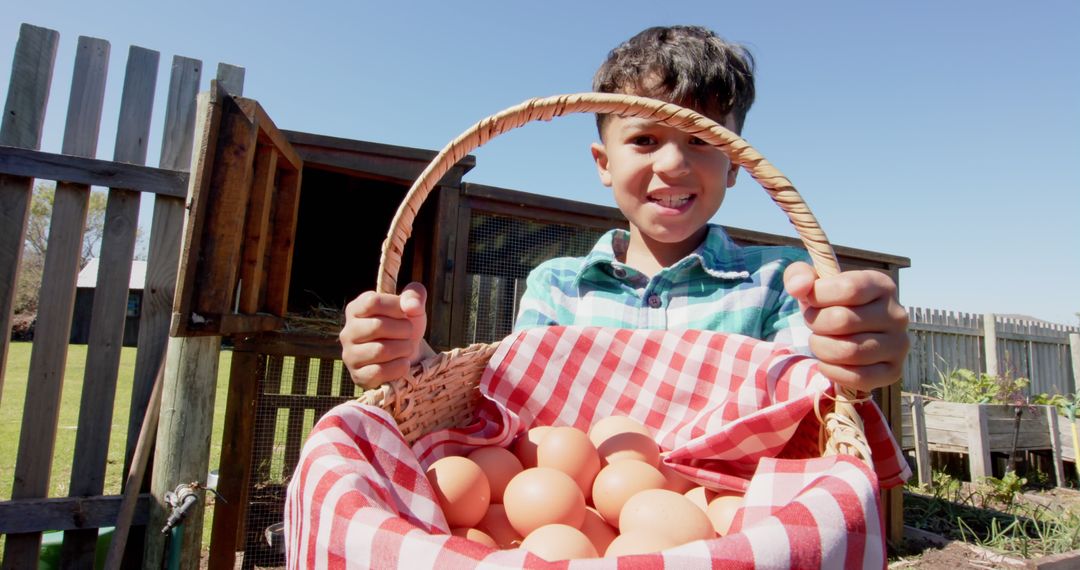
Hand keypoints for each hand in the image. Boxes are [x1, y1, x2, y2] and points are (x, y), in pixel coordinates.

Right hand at [339, 282, 434, 387]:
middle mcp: (347, 332)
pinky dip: (398, 368)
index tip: (406, 312)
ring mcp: (350, 355)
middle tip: (409, 333)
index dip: (396, 306)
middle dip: (403, 330)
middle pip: (377, 326)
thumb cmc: (405, 326)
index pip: (373, 302)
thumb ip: (415, 295)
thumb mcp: (413, 306)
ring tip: (407, 347)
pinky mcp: (358, 376)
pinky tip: (402, 363)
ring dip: (403, 349)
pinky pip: (379, 372)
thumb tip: (411, 306)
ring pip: (380, 350)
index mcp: (356, 309)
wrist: (408, 356)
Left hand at [783, 262, 909, 392]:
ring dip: (821, 348)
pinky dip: (833, 371)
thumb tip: (798, 287)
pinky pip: (859, 377)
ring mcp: (898, 344)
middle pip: (843, 320)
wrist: (843, 334)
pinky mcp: (893, 371)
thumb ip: (798, 276)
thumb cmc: (827, 304)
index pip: (848, 288)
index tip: (810, 300)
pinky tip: (827, 362)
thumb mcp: (811, 284)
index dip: (818, 296)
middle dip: (816, 323)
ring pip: (848, 351)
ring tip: (820, 342)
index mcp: (881, 285)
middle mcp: (897, 314)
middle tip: (813, 324)